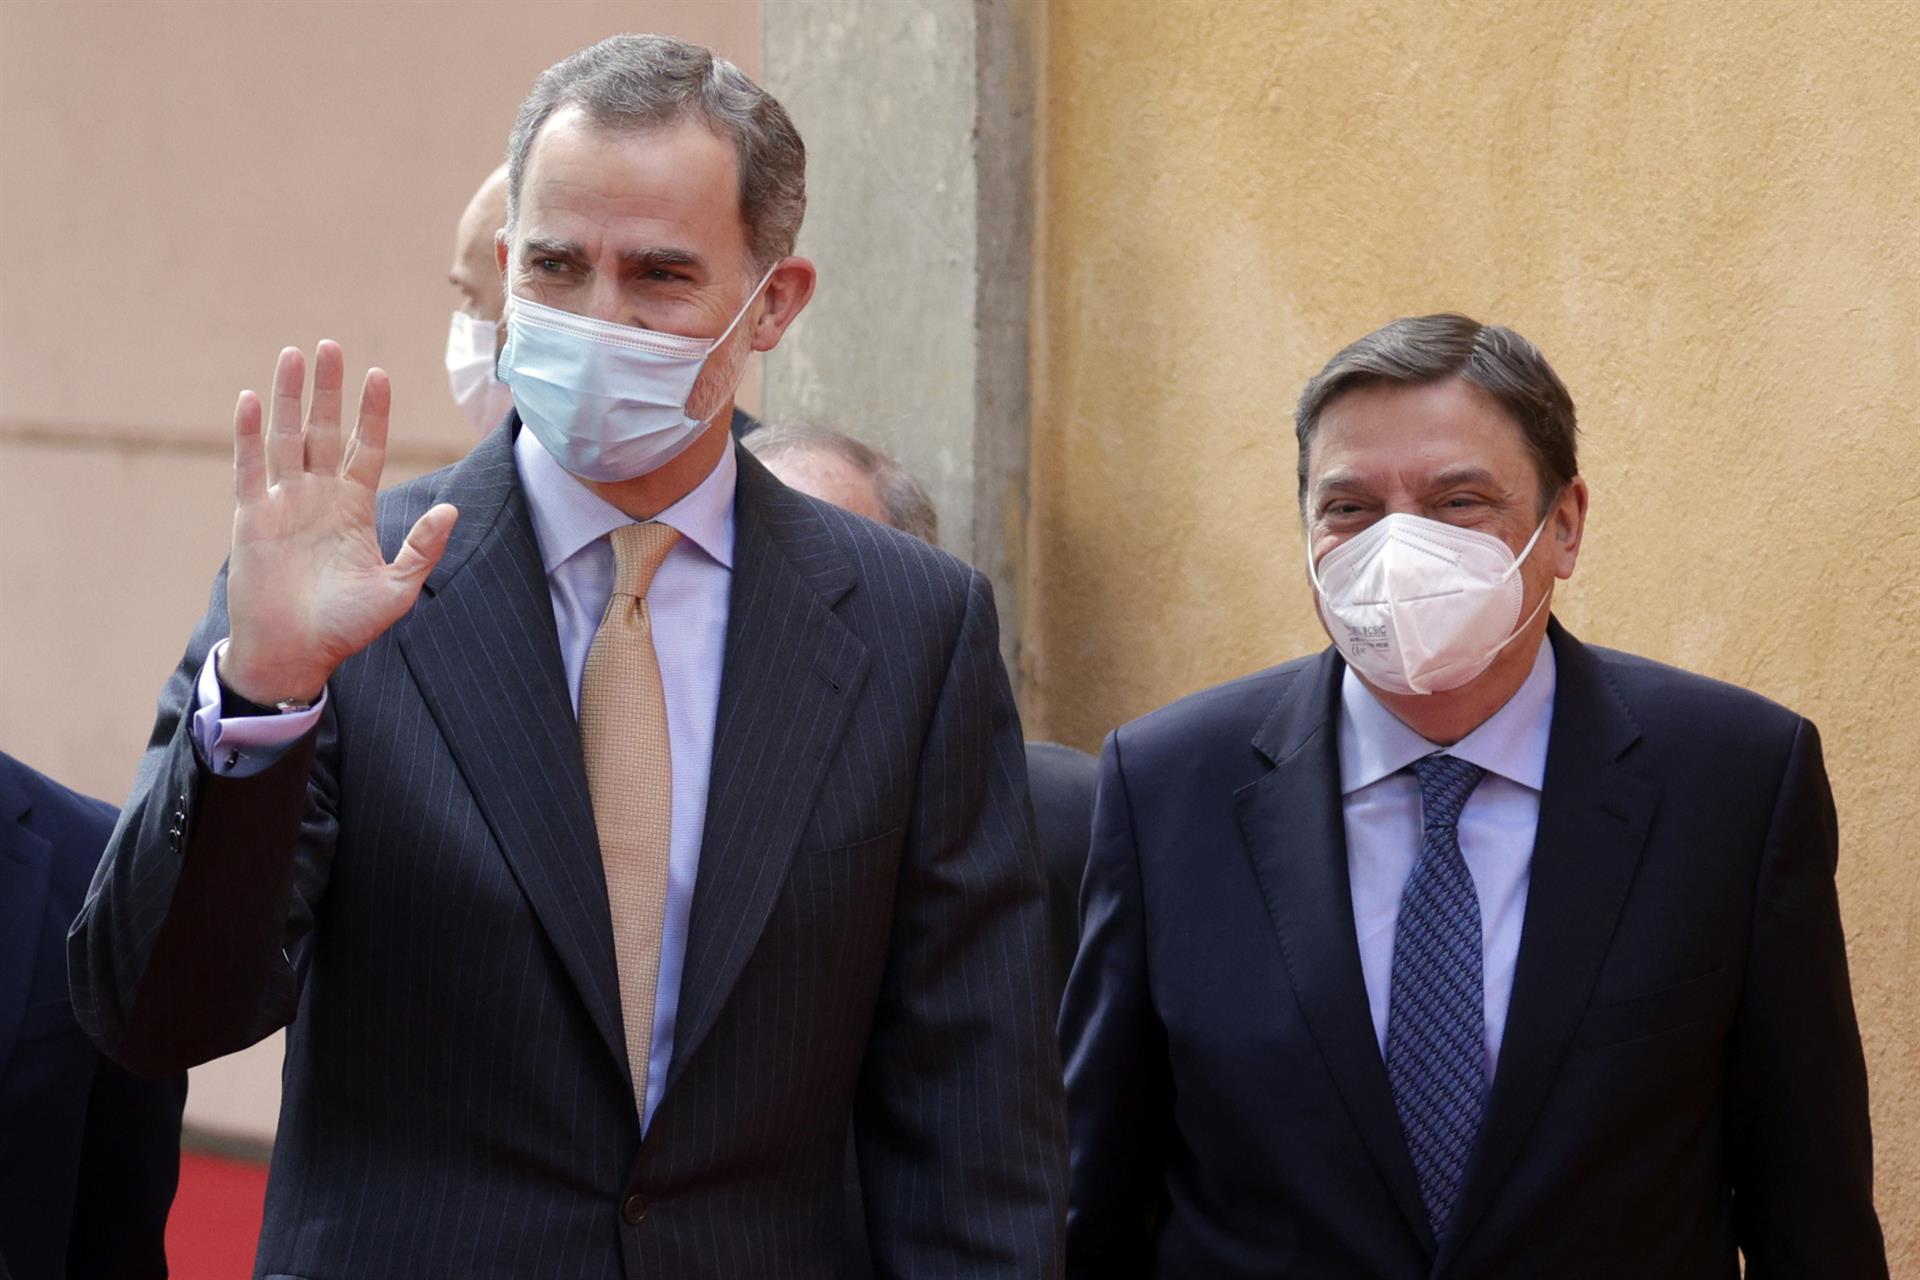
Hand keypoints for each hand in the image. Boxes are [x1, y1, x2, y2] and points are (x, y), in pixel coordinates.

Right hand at [222, 341, 457, 703]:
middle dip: (328, 389)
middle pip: (324, 430)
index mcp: (355, 508)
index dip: (372, 412)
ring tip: (292, 355)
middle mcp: (318, 497)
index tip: (378, 374)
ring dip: (288, 397)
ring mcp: (283, 503)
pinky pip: (249, 468)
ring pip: (286, 438)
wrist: (294, 654)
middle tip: (330, 345)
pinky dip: (249, 435)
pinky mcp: (251, 517)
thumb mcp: (397, 589)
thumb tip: (452, 510)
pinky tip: (250, 400)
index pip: (366, 447)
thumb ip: (422, 548)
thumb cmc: (345, 626)